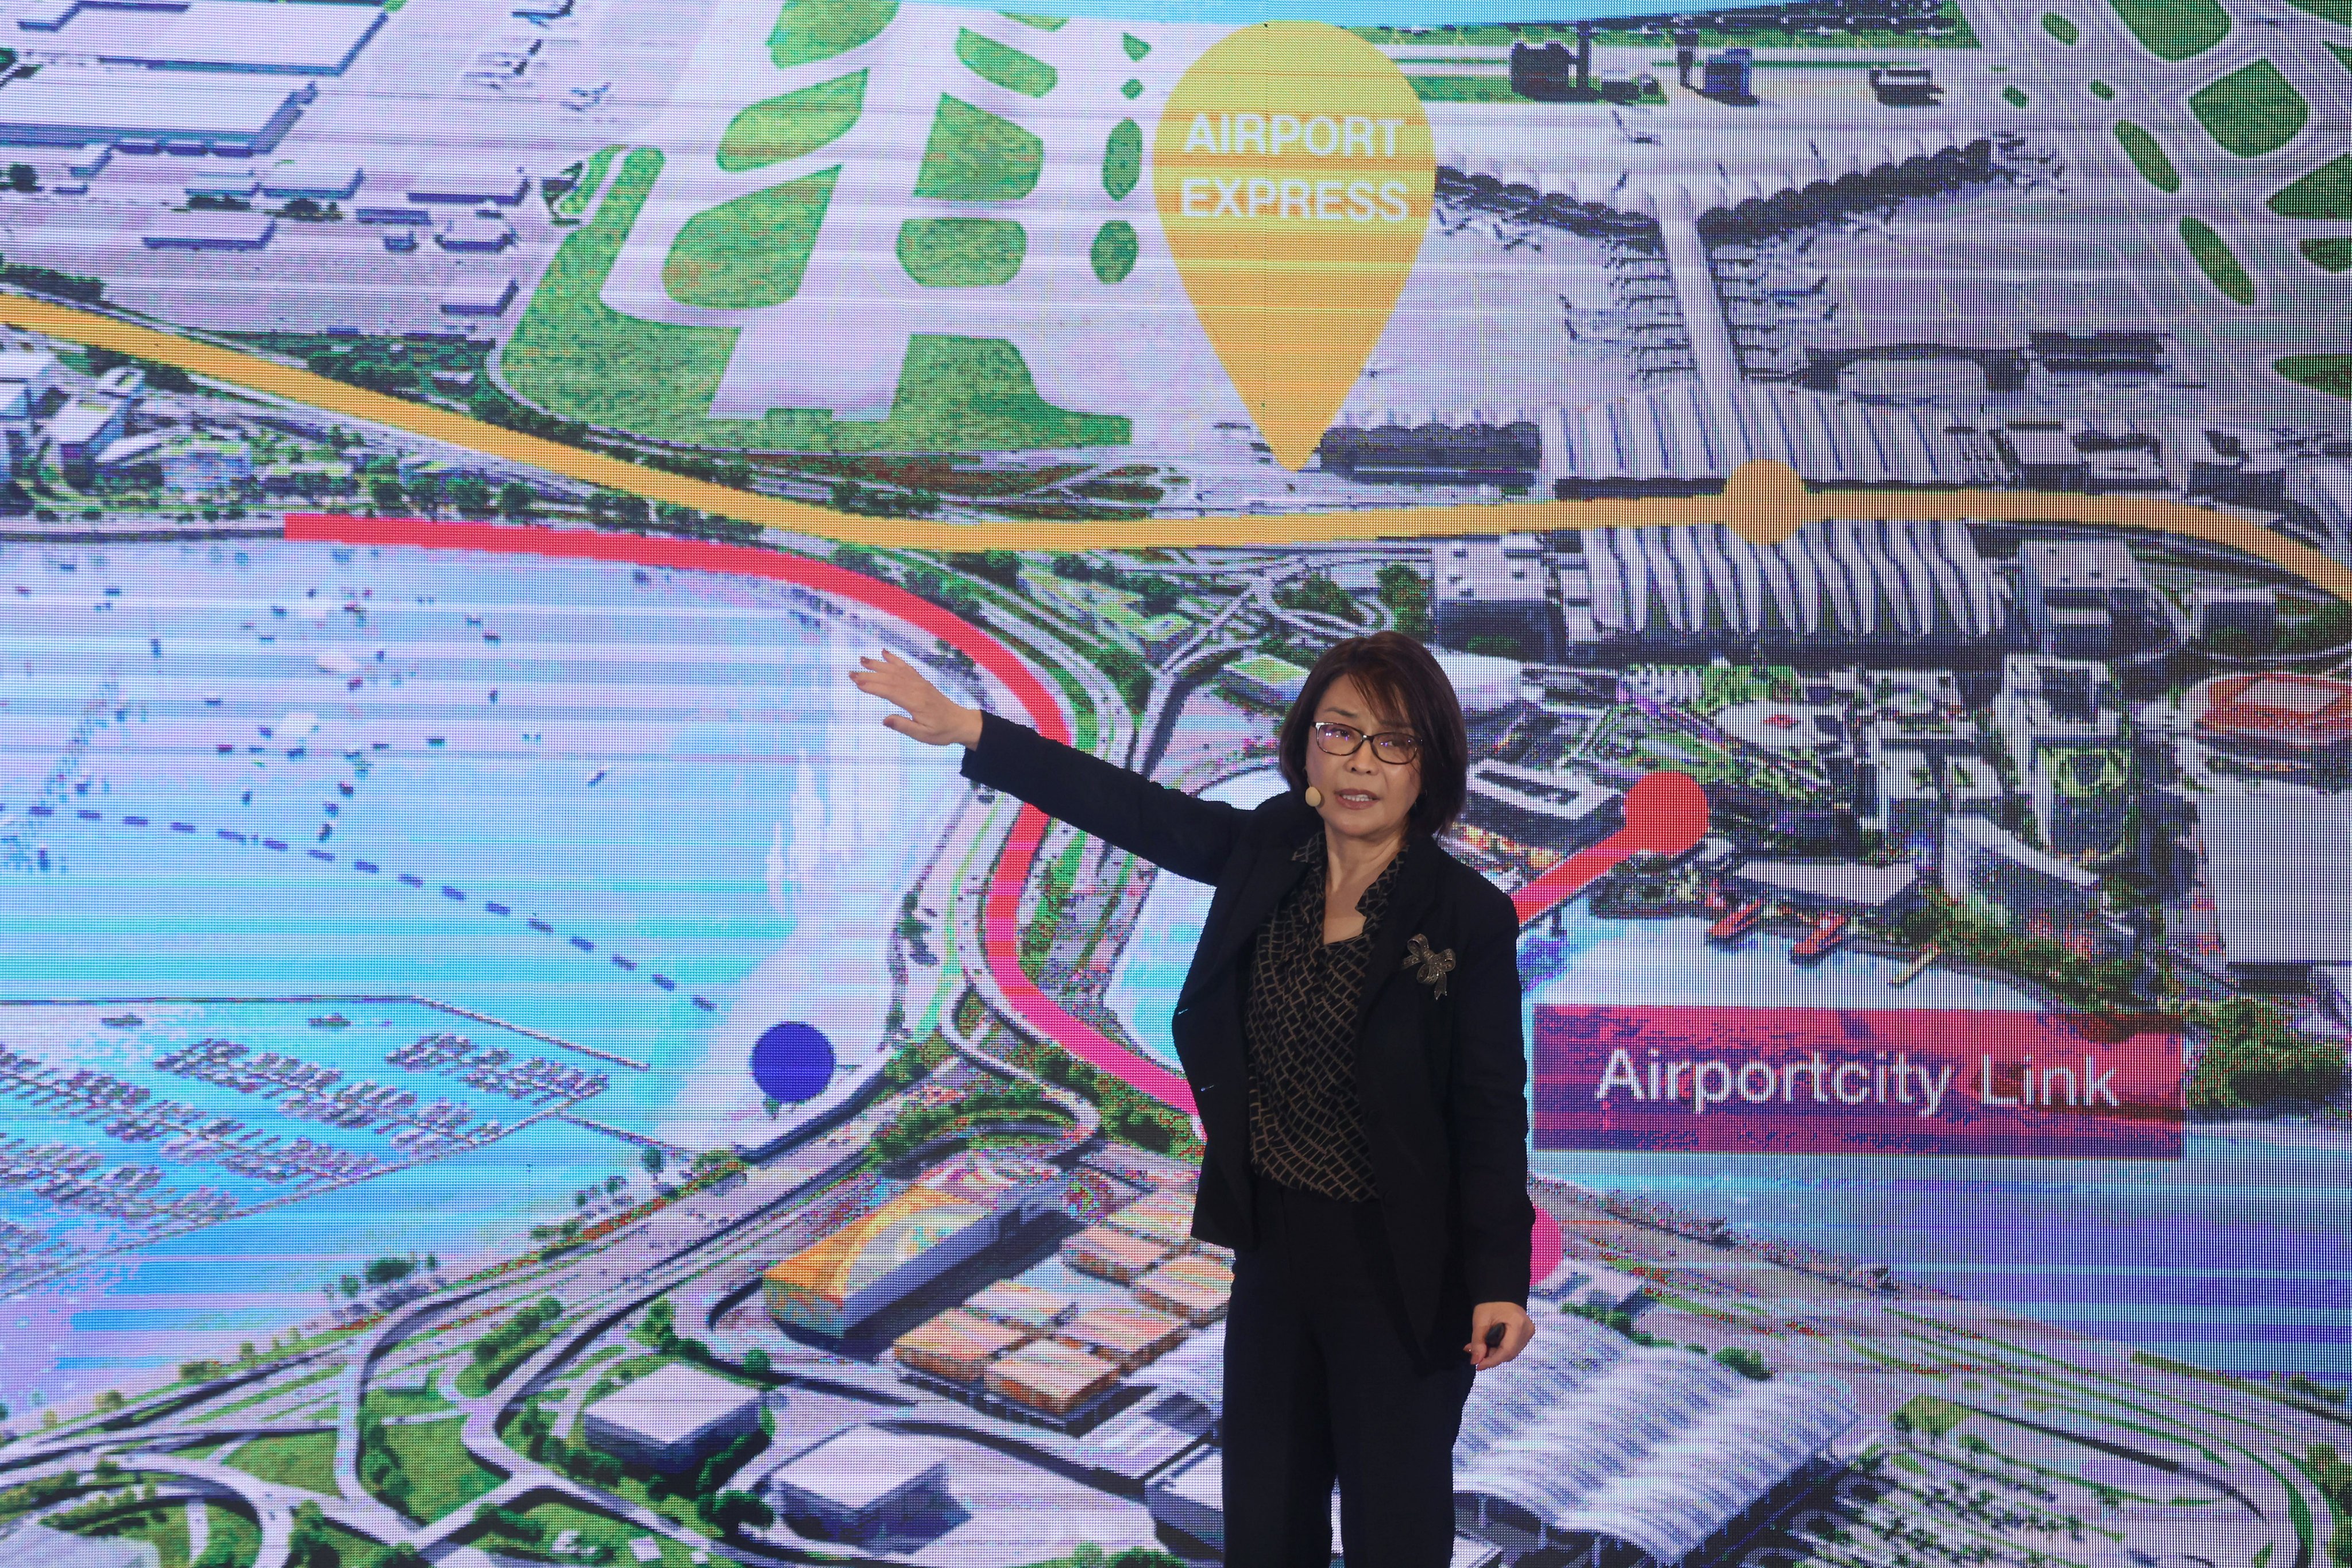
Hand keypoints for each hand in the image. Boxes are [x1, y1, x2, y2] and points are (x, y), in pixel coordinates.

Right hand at [848, 649, 982, 747]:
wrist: (959, 722)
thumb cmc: (941, 731)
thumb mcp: (923, 735)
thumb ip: (904, 726)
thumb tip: (884, 720)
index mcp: (915, 702)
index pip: (890, 692)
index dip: (873, 687)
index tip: (857, 683)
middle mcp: (916, 689)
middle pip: (889, 679)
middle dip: (869, 675)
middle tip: (851, 673)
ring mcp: (919, 683)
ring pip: (895, 670)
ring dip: (878, 664)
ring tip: (862, 659)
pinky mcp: (921, 681)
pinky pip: (906, 667)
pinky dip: (894, 659)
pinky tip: (884, 653)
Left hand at [1466, 1301, 1533, 1370]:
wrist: (1500, 1293)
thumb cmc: (1490, 1304)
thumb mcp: (1480, 1321)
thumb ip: (1478, 1342)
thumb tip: (1475, 1362)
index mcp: (1518, 1324)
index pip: (1507, 1351)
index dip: (1492, 1361)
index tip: (1478, 1366)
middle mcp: (1528, 1331)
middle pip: (1509, 1353)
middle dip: (1491, 1357)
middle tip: (1475, 1353)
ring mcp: (1529, 1333)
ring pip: (1511, 1352)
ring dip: (1494, 1353)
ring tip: (1480, 1348)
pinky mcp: (1526, 1334)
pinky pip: (1513, 1347)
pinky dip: (1500, 1349)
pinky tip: (1488, 1344)